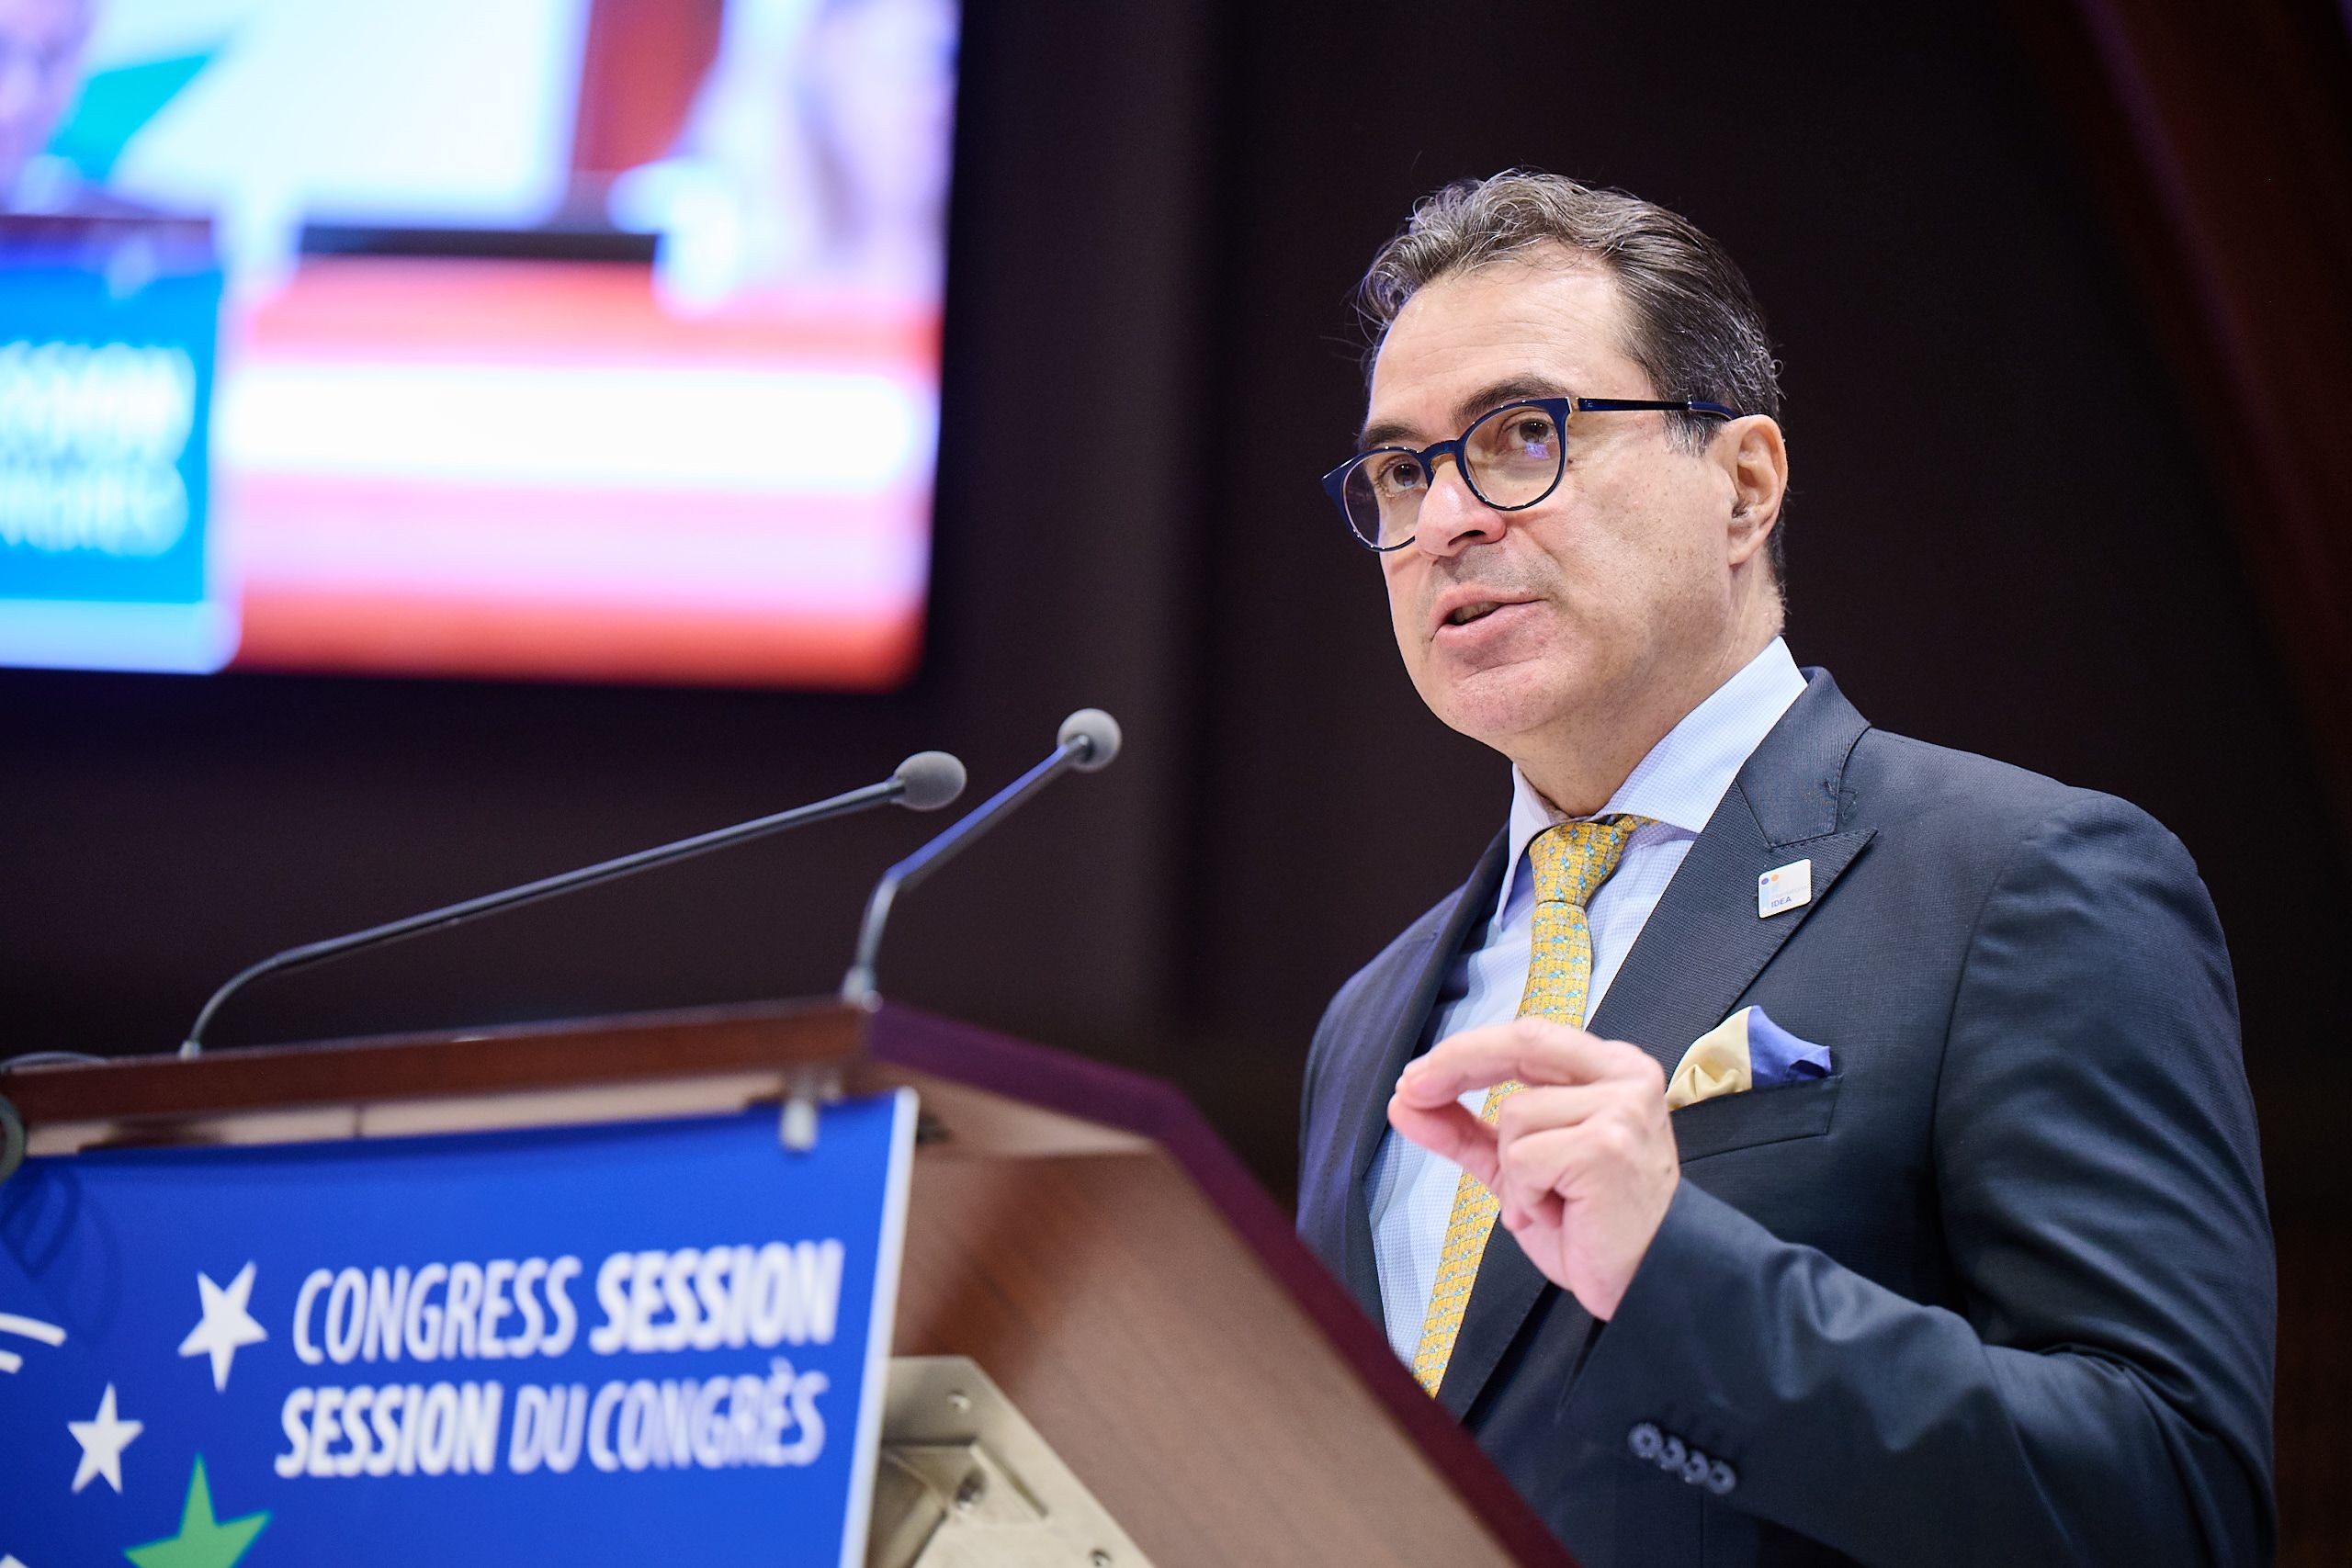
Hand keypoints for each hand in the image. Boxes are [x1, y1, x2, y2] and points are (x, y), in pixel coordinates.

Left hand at [1388, 1016, 1678, 1320]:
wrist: (1651, 1281)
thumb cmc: (1596, 1225)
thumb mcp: (1521, 1169)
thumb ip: (1469, 1131)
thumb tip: (1407, 1102)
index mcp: (1609, 1070)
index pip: (1526, 1038)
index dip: (1464, 1052)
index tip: (1416, 1078)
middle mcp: (1624, 1077)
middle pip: (1520, 1043)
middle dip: (1454, 1064)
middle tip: (1411, 1092)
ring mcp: (1621, 1108)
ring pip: (1516, 1114)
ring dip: (1514, 1171)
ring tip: (1552, 1202)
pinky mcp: (1607, 1146)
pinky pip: (1524, 1157)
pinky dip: (1526, 1194)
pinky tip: (1560, 1213)